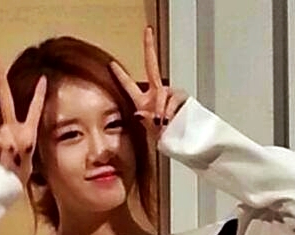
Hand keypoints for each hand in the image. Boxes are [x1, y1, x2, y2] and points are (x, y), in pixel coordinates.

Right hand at [0, 62, 46, 184]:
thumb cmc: (14, 181)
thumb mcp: (22, 165)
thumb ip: (15, 148)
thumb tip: (3, 134)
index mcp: (26, 134)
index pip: (32, 110)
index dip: (38, 94)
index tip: (43, 78)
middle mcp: (12, 133)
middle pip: (6, 104)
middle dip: (2, 84)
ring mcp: (0, 139)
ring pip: (3, 133)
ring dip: (8, 147)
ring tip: (10, 160)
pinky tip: (2, 159)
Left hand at [110, 27, 187, 141]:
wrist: (183, 143)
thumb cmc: (166, 138)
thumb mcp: (151, 133)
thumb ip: (144, 121)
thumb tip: (140, 112)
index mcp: (144, 101)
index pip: (130, 86)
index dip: (121, 75)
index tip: (111, 65)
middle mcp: (157, 93)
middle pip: (152, 65)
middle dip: (149, 47)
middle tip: (147, 31)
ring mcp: (170, 93)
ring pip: (162, 93)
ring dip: (160, 109)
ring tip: (162, 123)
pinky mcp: (182, 97)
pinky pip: (173, 100)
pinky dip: (170, 111)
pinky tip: (170, 120)